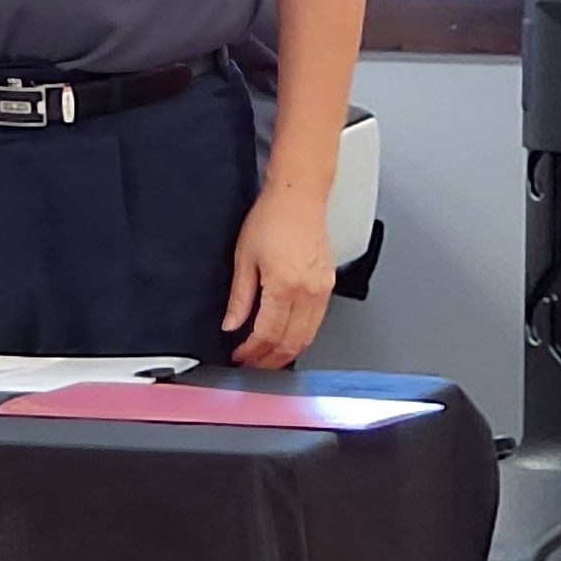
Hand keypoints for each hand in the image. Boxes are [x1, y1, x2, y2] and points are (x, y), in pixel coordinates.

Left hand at [223, 183, 334, 370]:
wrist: (298, 197)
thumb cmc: (272, 218)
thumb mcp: (244, 257)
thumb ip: (239, 297)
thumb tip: (232, 324)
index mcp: (284, 285)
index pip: (268, 333)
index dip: (252, 351)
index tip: (240, 355)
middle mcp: (308, 291)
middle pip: (291, 342)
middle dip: (270, 360)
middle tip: (253, 364)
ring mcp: (322, 290)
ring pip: (307, 337)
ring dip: (287, 352)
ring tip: (268, 357)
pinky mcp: (329, 285)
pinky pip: (316, 322)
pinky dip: (302, 336)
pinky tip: (287, 337)